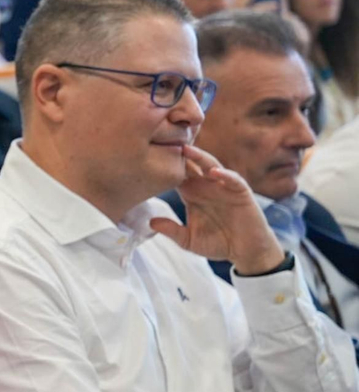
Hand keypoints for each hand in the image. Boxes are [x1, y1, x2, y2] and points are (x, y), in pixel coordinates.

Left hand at [149, 144, 285, 273]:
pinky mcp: (240, 193)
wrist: (245, 251)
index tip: (146, 157)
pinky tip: (214, 172)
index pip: (175, 175)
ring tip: (186, 149)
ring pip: (211, 166)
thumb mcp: (188, 239)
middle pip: (191, 165)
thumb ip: (171, 230)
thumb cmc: (217, 243)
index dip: (164, 166)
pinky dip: (225, 174)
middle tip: (163, 141)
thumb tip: (150, 222)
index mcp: (191, 194)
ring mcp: (223, 187)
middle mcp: (206, 186)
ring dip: (200, 157)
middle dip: (179, 154)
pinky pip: (233, 180)